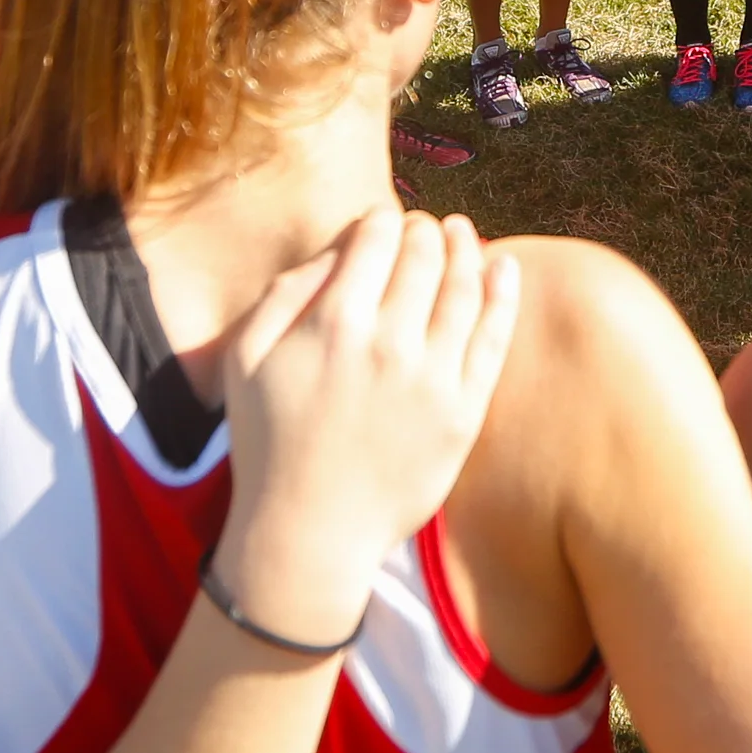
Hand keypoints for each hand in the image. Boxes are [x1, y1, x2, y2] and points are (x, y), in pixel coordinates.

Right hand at [211, 213, 516, 642]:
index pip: (376, 238)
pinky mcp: (462, 412)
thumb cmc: (268, 445)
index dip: (383, 219)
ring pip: (464, 289)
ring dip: (466, 249)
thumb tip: (337, 251)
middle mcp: (389, 342)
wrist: (309, 533)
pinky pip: (493, 339)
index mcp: (334, 323)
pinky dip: (503, 295)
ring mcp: (432, 377)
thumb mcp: (247, 359)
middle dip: (425, 230)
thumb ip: (285, 293)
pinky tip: (504, 268)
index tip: (383, 222)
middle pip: (423, 256)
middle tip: (424, 228)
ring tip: (463, 233)